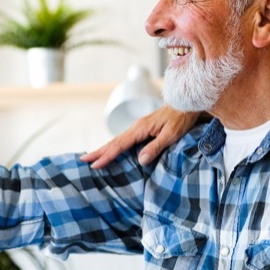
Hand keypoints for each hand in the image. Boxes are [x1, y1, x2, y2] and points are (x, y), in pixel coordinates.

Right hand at [81, 106, 200, 167]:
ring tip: (92, 157)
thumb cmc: (181, 119)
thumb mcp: (171, 135)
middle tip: (83, 160)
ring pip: (117, 140)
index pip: (119, 145)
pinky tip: (113, 151)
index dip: (106, 156)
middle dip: (98, 152)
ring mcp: (139, 127)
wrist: (186, 104)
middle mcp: (136, 127)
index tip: (95, 165)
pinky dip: (115, 146)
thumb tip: (140, 161)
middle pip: (113, 142)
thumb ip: (155, 147)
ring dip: (104, 149)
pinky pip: (124, 139)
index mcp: (140, 128)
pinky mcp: (142, 129)